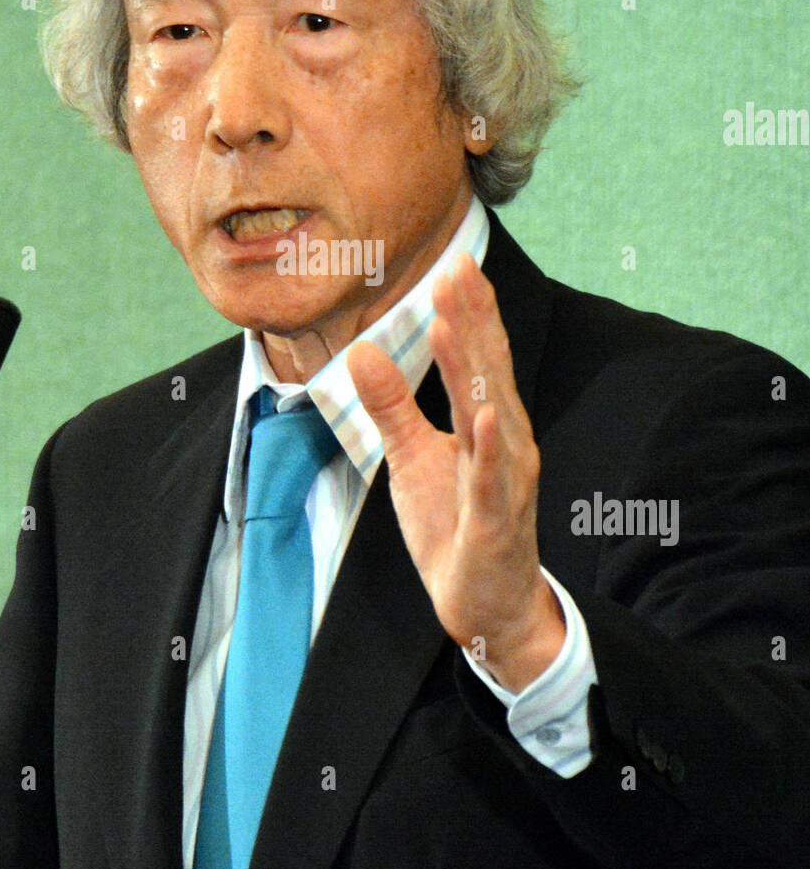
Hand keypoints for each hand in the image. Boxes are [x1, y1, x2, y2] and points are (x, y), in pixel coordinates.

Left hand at [347, 252, 563, 692]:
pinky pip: (490, 481)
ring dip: (474, 369)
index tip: (453, 265)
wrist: (484, 603)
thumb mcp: (411, 457)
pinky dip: (487, 448)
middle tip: (458, 269)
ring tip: (457, 322)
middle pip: (488, 372)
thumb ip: (391, 404)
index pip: (477, 359)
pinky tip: (480, 415)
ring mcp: (504, 482)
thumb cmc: (454, 525)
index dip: (467, 313)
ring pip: (490, 415)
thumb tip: (362, 350)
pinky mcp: (494, 522)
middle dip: (474, 321)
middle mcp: (506, 442)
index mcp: (486, 424)